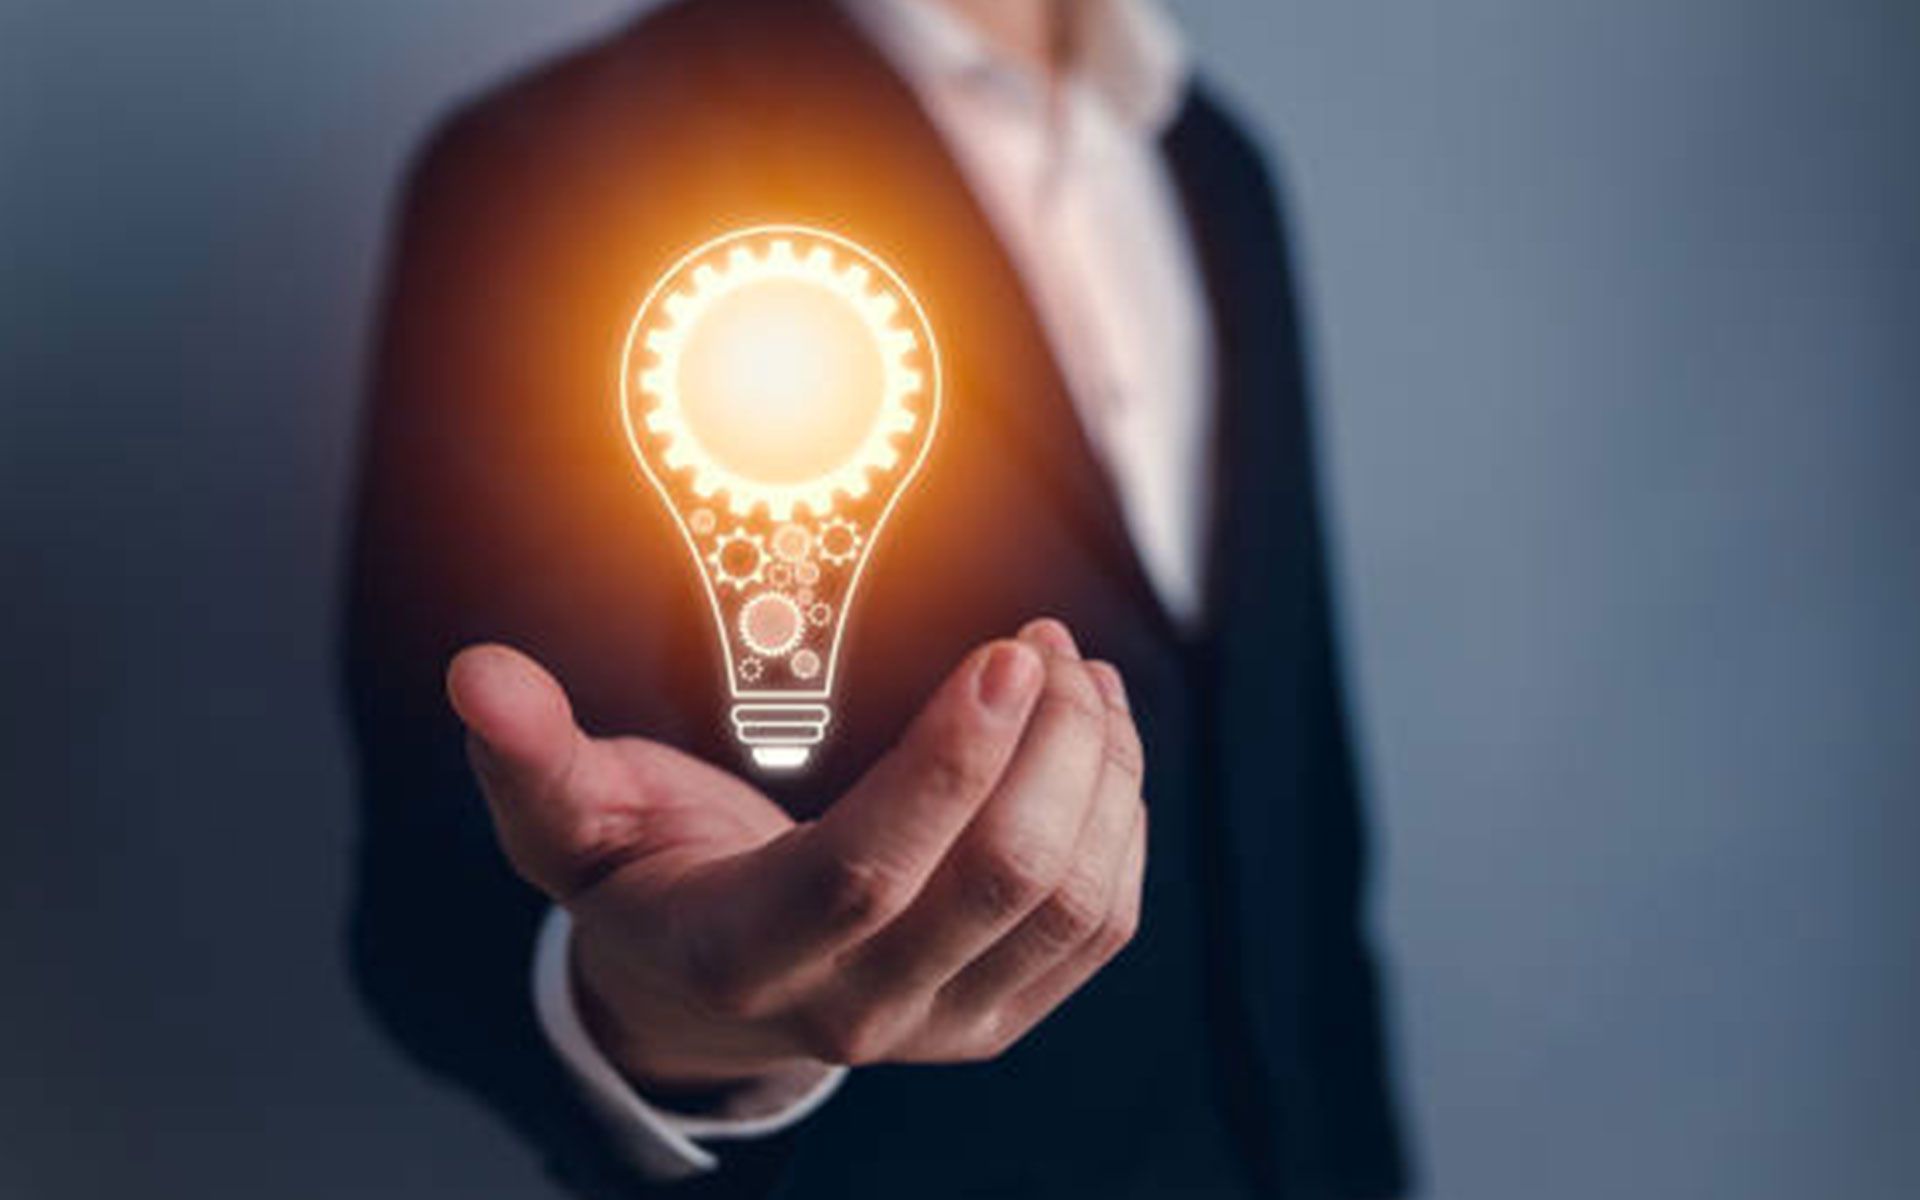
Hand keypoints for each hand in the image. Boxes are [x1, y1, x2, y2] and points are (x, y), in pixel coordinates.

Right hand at [446, 620, 1145, 1096]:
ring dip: (1095, 772)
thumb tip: (479, 675)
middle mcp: (855, 1008)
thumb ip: (531, 755)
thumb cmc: (647, 885)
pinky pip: (1097, 927)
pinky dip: (1118, 822)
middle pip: (995, 883)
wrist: (705, 994)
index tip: (1004, 654)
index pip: (866, 873)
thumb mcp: (568, 823)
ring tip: (1075, 675)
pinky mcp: (1000, 1013)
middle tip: (1043, 643)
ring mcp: (941, 1024)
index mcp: (744, 954)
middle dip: (1047, 745)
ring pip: (1066, 900)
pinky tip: (1095, 742)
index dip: (946, 765)